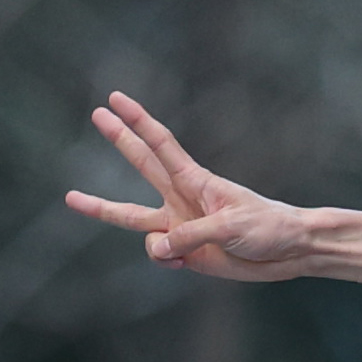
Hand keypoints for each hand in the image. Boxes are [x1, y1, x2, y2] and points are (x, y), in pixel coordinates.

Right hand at [65, 91, 327, 282]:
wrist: (289, 253)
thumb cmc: (268, 228)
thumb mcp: (232, 227)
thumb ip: (191, 236)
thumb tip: (157, 248)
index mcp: (195, 181)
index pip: (161, 145)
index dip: (138, 121)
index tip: (114, 98)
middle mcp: (182, 199)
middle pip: (142, 164)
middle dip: (119, 139)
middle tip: (95, 113)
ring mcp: (180, 225)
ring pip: (131, 216)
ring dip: (102, 208)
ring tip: (72, 197)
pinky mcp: (184, 252)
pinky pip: (157, 255)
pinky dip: (163, 260)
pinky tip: (184, 263)